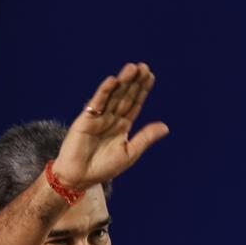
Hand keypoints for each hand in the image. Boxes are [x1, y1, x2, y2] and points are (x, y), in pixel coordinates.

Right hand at [50, 62, 168, 192]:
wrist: (80, 178)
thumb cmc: (104, 168)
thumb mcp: (129, 153)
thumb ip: (145, 138)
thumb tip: (166, 127)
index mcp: (122, 126)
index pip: (134, 104)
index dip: (142, 90)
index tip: (151, 76)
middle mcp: (111, 118)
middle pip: (125, 96)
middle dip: (134, 82)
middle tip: (144, 66)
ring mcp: (98, 117)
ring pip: (112, 96)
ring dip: (122, 82)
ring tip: (132, 68)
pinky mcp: (85, 119)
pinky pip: (96, 103)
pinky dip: (103, 92)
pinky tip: (112, 81)